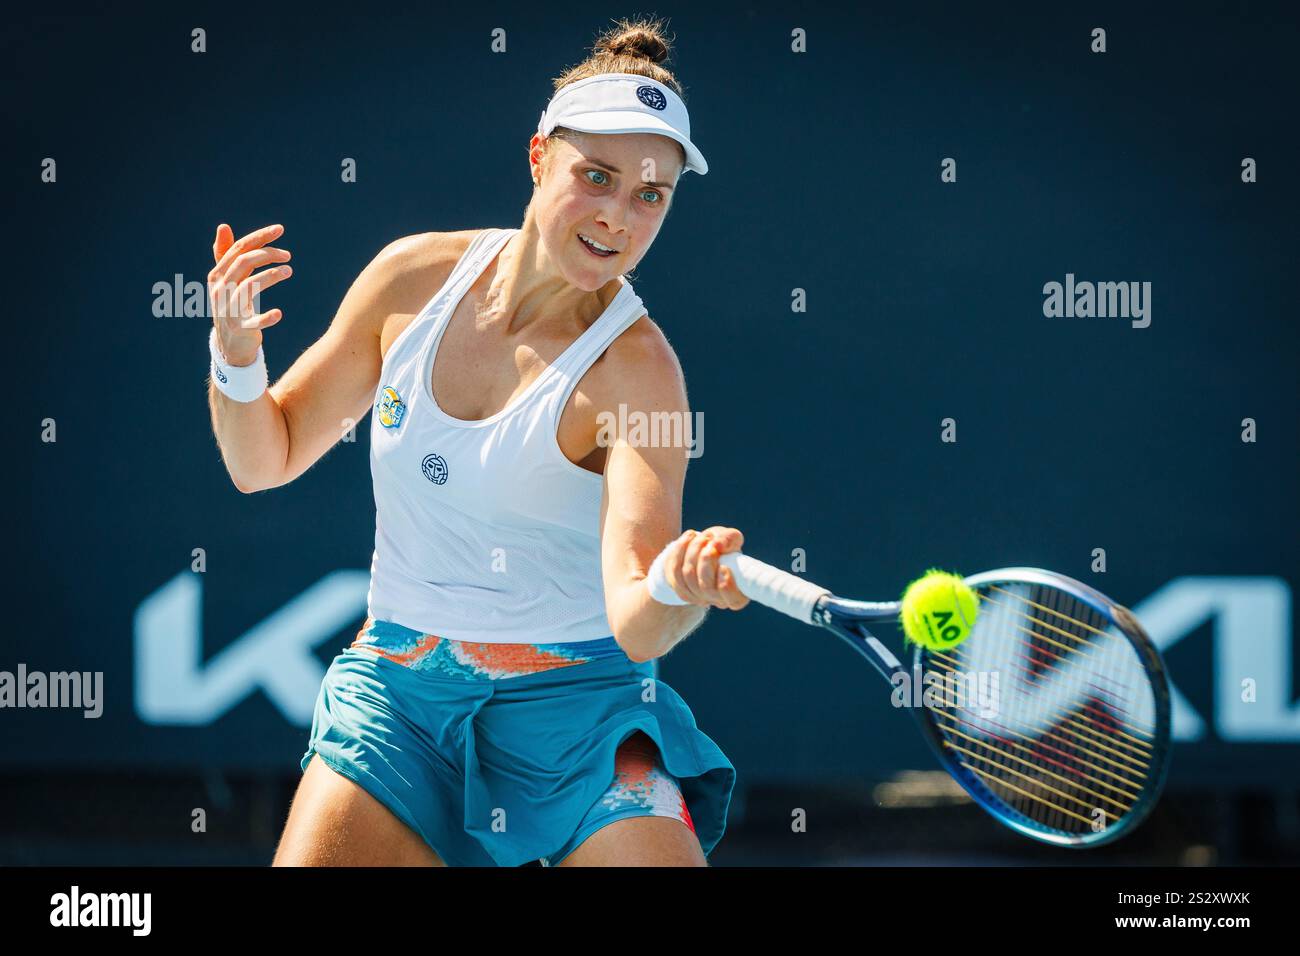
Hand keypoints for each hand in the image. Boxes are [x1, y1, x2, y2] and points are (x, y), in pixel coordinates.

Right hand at [208, 223, 292, 366]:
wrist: (229, 343)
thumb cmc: (232, 305)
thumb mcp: (226, 280)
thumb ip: (225, 255)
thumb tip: (223, 226)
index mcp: (217, 276)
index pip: (238, 249)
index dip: (260, 237)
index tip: (280, 229)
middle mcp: (220, 290)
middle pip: (243, 263)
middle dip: (268, 254)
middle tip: (288, 256)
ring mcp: (228, 310)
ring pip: (249, 286)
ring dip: (271, 276)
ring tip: (288, 270)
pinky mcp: (240, 329)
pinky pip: (254, 322)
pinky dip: (267, 317)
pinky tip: (279, 314)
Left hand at [660, 526, 749, 609]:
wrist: (702, 548)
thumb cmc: (722, 544)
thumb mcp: (731, 537)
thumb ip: (729, 539)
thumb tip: (717, 545)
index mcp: (738, 593)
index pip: (734, 600)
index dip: (727, 588)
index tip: (723, 567)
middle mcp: (718, 599)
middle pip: (706, 588)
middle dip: (706, 560)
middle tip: (709, 540)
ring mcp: (698, 597)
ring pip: (689, 577)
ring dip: (694, 551)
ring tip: (701, 536)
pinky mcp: (680, 589)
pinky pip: (674, 572)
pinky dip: (680, 551)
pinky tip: (689, 538)